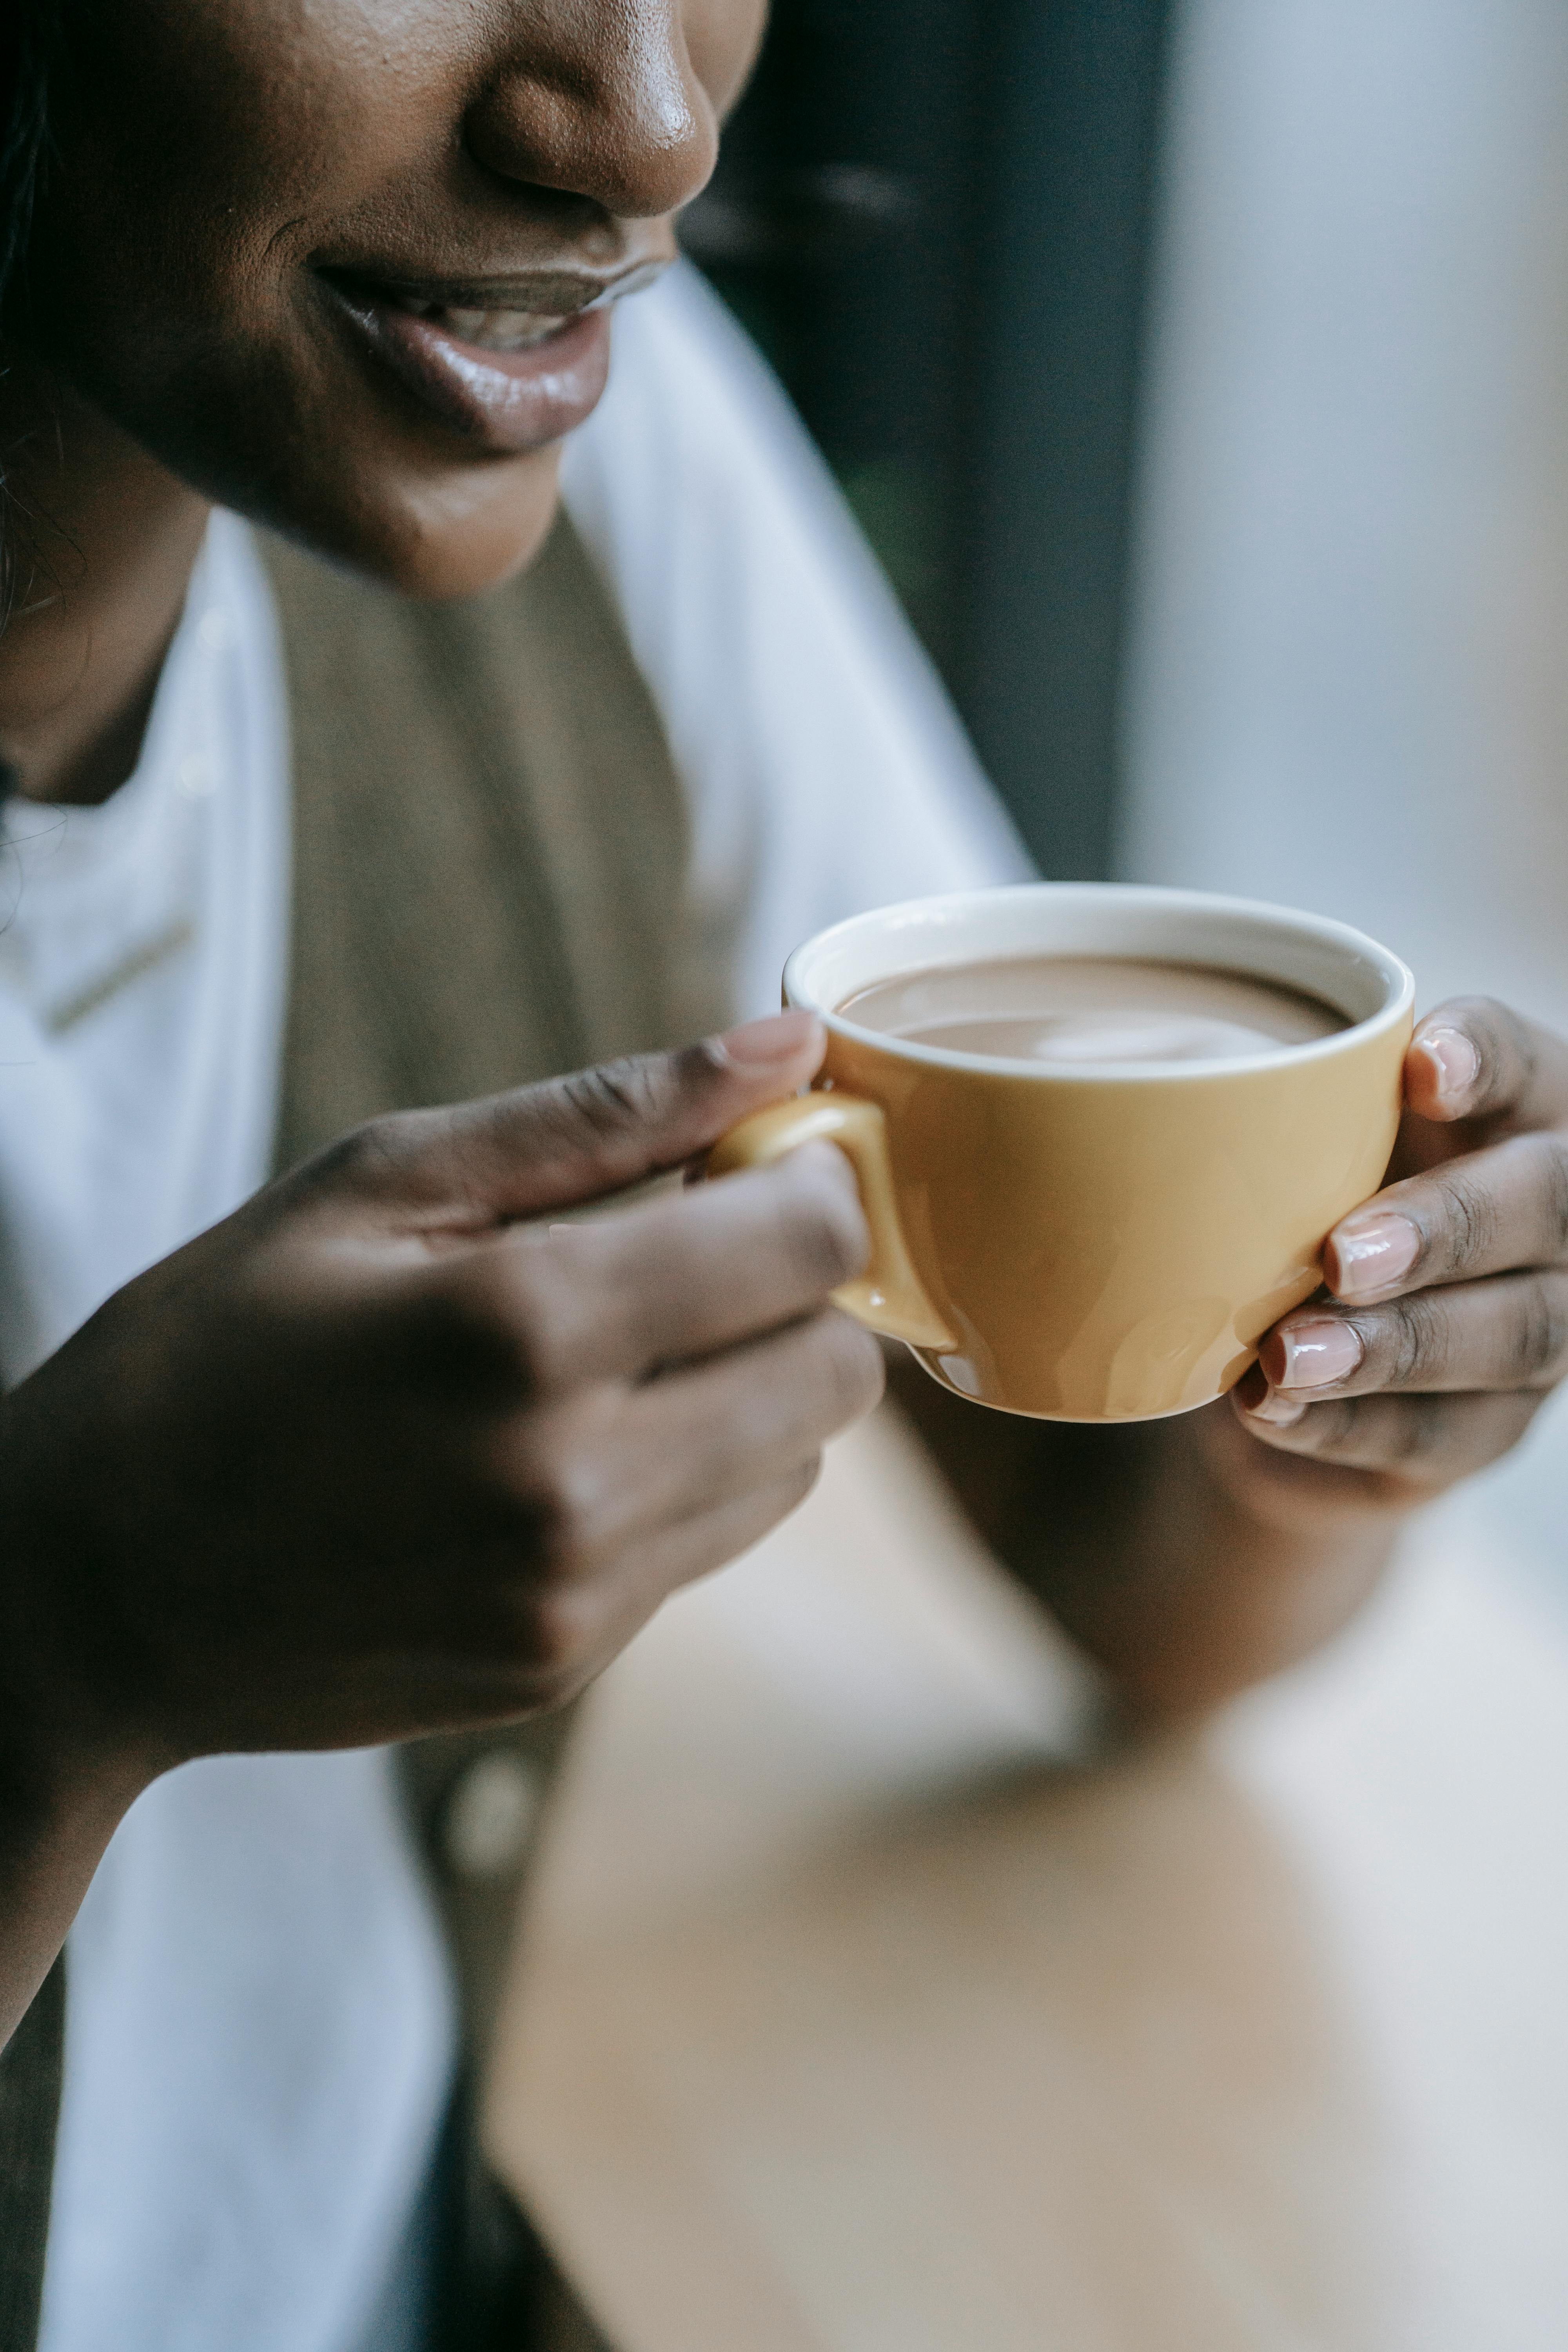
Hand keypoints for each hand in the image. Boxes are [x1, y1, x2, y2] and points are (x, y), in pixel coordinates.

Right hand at [0, 1012, 881, 1796]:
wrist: (90, 1582)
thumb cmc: (220, 1344)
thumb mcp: (385, 1181)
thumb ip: (609, 1112)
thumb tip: (788, 1044)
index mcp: (528, 1326)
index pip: (814, 1245)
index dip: (816, 1183)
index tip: (760, 1160)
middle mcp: (575, 1479)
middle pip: (840, 1370)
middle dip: (800, 1291)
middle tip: (700, 1248)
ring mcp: (577, 1593)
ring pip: (798, 1463)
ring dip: (752, 1386)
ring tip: (623, 1348)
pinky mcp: (569, 1662)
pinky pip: (714, 1542)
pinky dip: (686, 1473)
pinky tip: (568, 1440)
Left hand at [1228, 997, 1567, 1510]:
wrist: (1292, 1347)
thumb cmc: (1298, 1194)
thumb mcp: (1292, 1138)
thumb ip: (1271, 1106)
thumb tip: (1170, 1079)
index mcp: (1517, 1112)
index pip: (1525, 1069)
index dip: (1486, 1059)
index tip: (1419, 1068)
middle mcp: (1552, 1219)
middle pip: (1541, 1210)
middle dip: (1442, 1230)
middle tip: (1340, 1254)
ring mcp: (1537, 1325)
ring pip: (1506, 1335)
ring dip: (1391, 1348)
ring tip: (1288, 1354)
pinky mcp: (1487, 1427)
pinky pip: (1435, 1435)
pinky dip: (1345, 1425)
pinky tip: (1269, 1409)